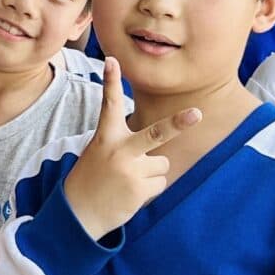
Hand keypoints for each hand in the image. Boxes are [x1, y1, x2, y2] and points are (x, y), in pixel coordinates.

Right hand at [62, 56, 199, 240]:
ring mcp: (130, 171)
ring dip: (150, 173)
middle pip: (155, 133)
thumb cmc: (92, 178)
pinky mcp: (139, 190)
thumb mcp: (99, 152)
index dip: (111, 82)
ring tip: (127, 181)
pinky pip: (160, 183)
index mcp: (106, 137)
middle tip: (197, 113)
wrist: (77, 214)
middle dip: (178, 123)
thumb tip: (159, 151)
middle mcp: (119, 151)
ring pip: (161, 163)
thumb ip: (124, 143)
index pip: (109, 105)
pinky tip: (129, 193)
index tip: (112, 61)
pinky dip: (149, 190)